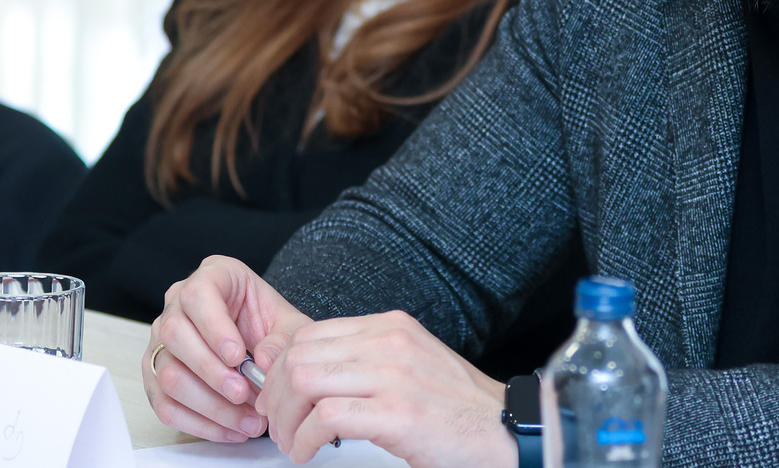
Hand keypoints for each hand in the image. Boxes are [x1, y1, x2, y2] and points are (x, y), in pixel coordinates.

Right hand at [142, 254, 310, 441]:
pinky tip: (230, 430)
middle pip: (175, 335)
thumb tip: (263, 360)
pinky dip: (198, 423)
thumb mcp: (290, 325)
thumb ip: (283, 339)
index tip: (238, 357)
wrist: (261, 341)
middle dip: (211, 372)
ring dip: (208, 404)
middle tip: (243, 394)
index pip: (197, 295)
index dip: (214, 328)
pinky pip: (164, 404)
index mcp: (212, 276)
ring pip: (167, 374)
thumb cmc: (271, 325)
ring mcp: (162, 340)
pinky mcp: (156, 374)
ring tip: (246, 419)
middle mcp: (177, 304)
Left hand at [256, 309, 512, 467]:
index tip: (279, 397)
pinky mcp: (398, 413)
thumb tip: (300, 366)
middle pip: (298, 355)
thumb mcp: (408, 365)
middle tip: (280, 425)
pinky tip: (310, 451)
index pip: (309, 333)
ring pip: (303, 381)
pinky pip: (326, 416)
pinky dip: (305, 439)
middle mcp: (390, 341)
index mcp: (391, 327)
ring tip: (294, 442)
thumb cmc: (454, 406)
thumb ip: (362, 359)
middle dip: (275, 396)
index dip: (281, 368)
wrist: (504, 429)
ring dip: (286, 420)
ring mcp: (394, 375)